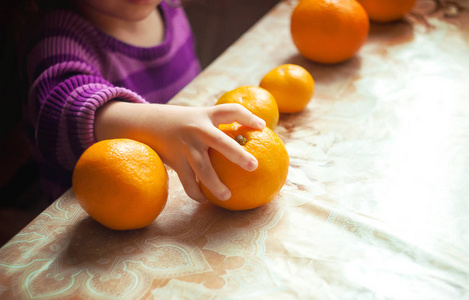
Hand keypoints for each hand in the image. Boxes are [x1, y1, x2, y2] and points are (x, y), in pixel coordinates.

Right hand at [95, 102, 265, 202]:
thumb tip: (246, 140)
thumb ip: (217, 126)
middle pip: (221, 142)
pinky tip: (205, 199)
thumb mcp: (199, 117)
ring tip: (227, 196)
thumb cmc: (183, 123)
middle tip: (254, 166)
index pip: (230, 111)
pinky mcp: (175, 160)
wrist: (147, 122)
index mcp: (207, 115)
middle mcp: (198, 129)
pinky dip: (197, 192)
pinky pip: (188, 181)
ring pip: (203, 169)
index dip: (247, 117)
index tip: (262, 127)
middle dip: (238, 154)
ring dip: (215, 184)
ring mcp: (186, 145)